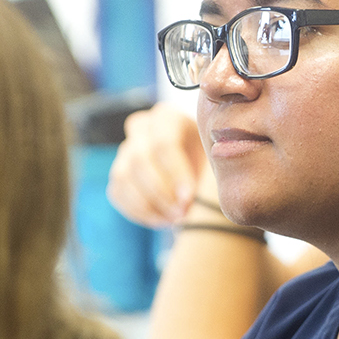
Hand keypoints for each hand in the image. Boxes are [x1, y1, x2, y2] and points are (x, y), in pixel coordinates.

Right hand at [107, 103, 211, 227]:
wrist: (199, 173)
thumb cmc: (212, 161)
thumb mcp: (218, 155)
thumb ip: (216, 162)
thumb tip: (220, 184)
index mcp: (168, 117)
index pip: (163, 143)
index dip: (174, 173)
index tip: (189, 198)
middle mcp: (141, 128)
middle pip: (139, 160)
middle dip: (161, 192)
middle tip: (182, 213)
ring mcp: (126, 150)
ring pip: (124, 177)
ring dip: (149, 204)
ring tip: (175, 220)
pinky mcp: (118, 174)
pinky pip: (118, 193)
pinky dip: (139, 211)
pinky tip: (163, 220)